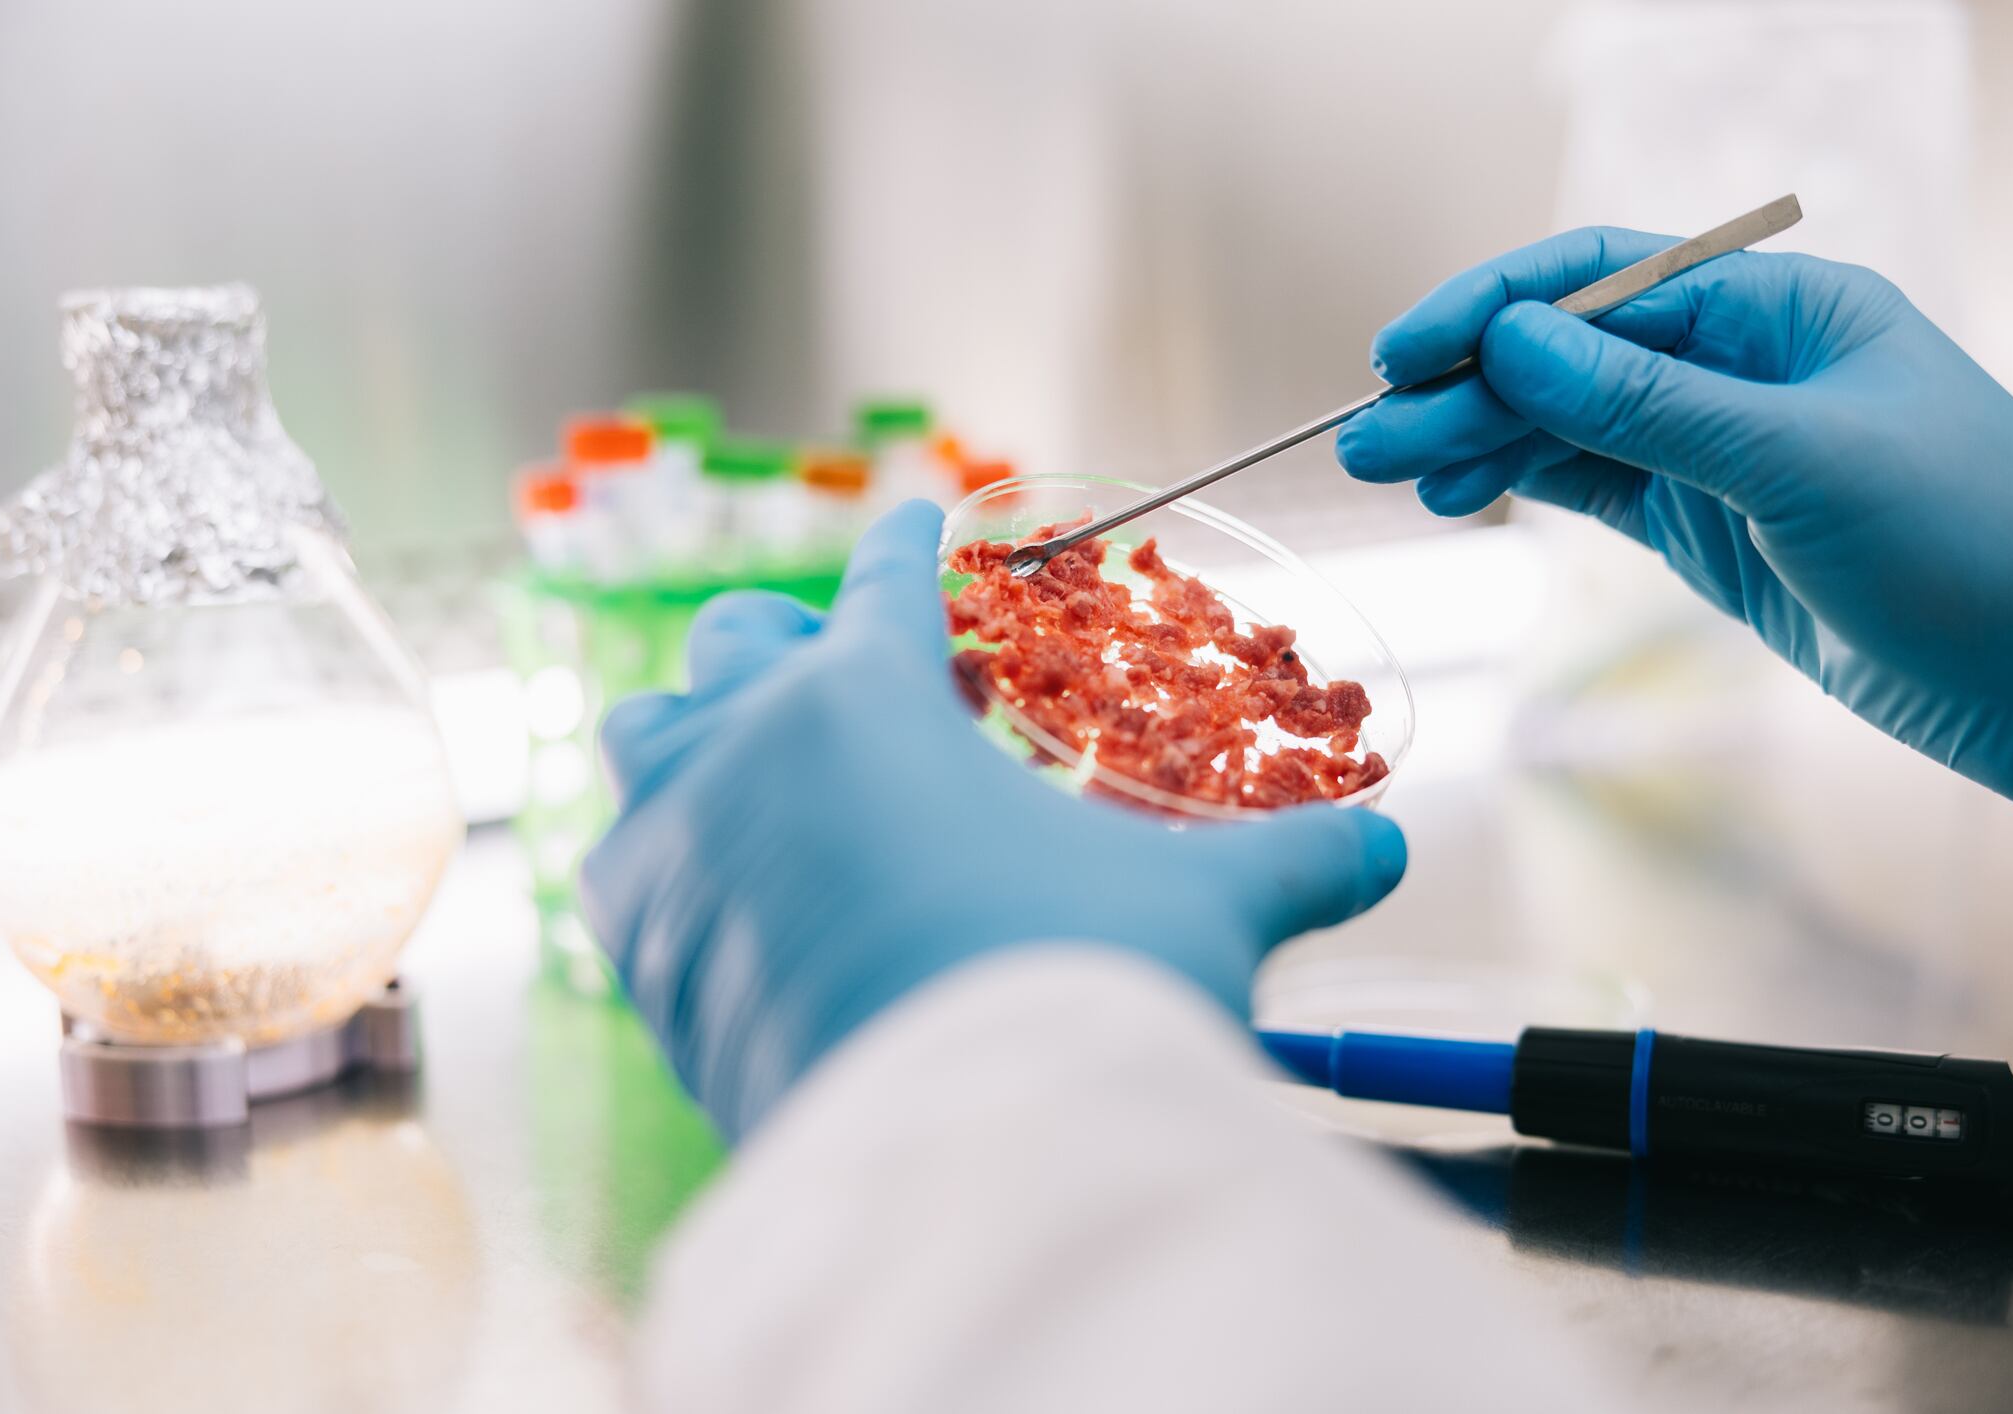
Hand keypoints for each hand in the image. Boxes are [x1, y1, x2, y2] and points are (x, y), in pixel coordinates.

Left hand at [580, 502, 1408, 1136]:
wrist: (969, 1158)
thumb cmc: (1077, 990)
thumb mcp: (1201, 909)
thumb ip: (1294, 864)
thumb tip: (1383, 849)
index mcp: (873, 700)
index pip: (890, 586)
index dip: (913, 547)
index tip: (918, 519)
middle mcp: (754, 752)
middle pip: (737, 644)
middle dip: (783, 639)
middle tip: (827, 663)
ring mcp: (684, 852)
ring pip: (650, 742)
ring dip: (696, 737)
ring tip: (746, 764)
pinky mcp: (650, 962)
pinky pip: (629, 875)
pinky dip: (669, 864)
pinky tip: (718, 895)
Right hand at [1336, 229, 2012, 818]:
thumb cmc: (1975, 544)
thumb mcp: (1801, 461)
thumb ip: (1650, 402)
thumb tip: (1512, 341)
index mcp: (1781, 310)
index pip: (1605, 280)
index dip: (1493, 308)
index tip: (1400, 352)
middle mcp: (1741, 367)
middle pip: (1568, 357)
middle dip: (1462, 391)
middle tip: (1360, 440)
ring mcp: (1721, 451)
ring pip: (1568, 428)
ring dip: (1475, 443)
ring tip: (1384, 471)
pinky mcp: (1712, 531)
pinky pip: (1594, 488)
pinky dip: (1522, 486)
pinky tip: (1457, 493)